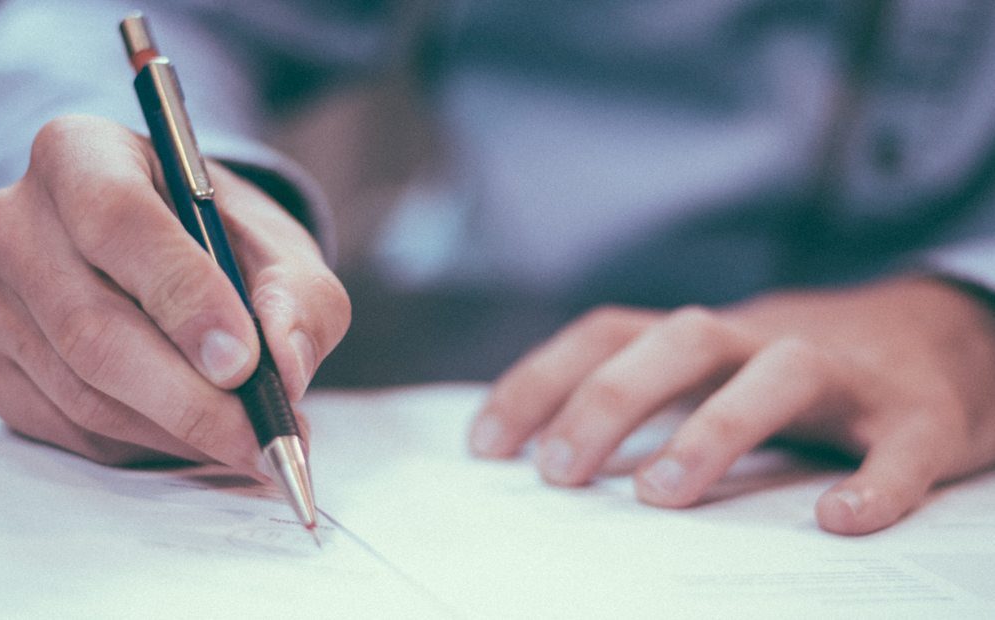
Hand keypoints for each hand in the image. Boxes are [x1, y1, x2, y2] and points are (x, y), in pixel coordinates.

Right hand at [0, 115, 348, 473]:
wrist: (159, 257)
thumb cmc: (216, 242)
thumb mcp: (278, 249)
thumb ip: (298, 298)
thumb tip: (285, 366)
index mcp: (78, 152)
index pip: (116, 219)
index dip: (182, 296)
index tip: (243, 362)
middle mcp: (11, 217)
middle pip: (90, 325)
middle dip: (187, 397)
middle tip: (260, 438)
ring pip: (79, 389)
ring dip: (172, 430)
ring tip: (242, 440)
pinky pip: (61, 426)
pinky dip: (135, 445)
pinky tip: (184, 433)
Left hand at [468, 277, 994, 533]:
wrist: (948, 337)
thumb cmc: (800, 374)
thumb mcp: (714, 370)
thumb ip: (644, 396)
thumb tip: (539, 457)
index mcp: (706, 337)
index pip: (607, 333)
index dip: (540, 380)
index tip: (485, 447)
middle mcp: (766, 339)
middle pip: (681, 339)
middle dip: (610, 399)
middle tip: (558, 473)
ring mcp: (848, 372)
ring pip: (782, 372)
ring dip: (716, 427)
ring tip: (659, 494)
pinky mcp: (922, 415)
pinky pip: (902, 445)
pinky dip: (875, 482)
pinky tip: (840, 521)